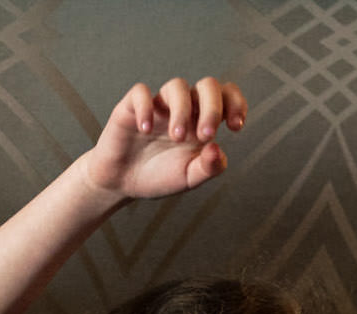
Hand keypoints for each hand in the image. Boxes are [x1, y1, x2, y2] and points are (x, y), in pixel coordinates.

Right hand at [81, 78, 245, 199]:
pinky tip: (145, 130)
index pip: (226, 95)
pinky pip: (140, 93)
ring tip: (176, 138)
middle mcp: (183, 107)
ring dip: (182, 110)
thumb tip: (218, 148)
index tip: (235, 127)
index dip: (236, 103)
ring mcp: (158, 105)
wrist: (121, 184)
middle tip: (205, 135)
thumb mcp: (189, 178)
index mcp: (202, 119)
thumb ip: (209, 167)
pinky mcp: (131, 107)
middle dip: (212, 108)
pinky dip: (145, 107)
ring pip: (177, 86)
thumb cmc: (158, 176)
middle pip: (207, 85)